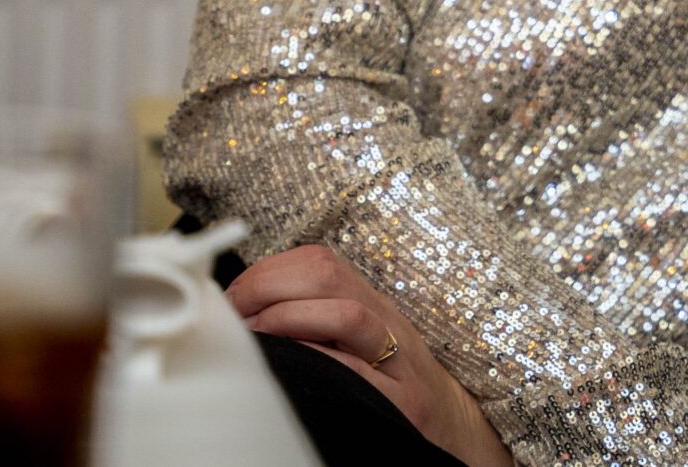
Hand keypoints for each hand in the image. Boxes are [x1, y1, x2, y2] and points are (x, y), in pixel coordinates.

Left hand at [229, 243, 512, 466]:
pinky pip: (356, 368)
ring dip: (288, 318)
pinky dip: (318, 357)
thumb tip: (245, 315)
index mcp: (373, 305)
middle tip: (235, 318)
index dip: (267, 272)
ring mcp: (398, 362)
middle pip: (327, 274)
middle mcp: (387, 323)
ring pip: (347, 313)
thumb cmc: (393, 386)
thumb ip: (320, 319)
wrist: (454, 426)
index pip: (320, 261)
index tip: (233, 297)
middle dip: (266, 288)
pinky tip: (290, 363)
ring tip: (257, 339)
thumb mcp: (362, 342)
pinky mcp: (402, 401)